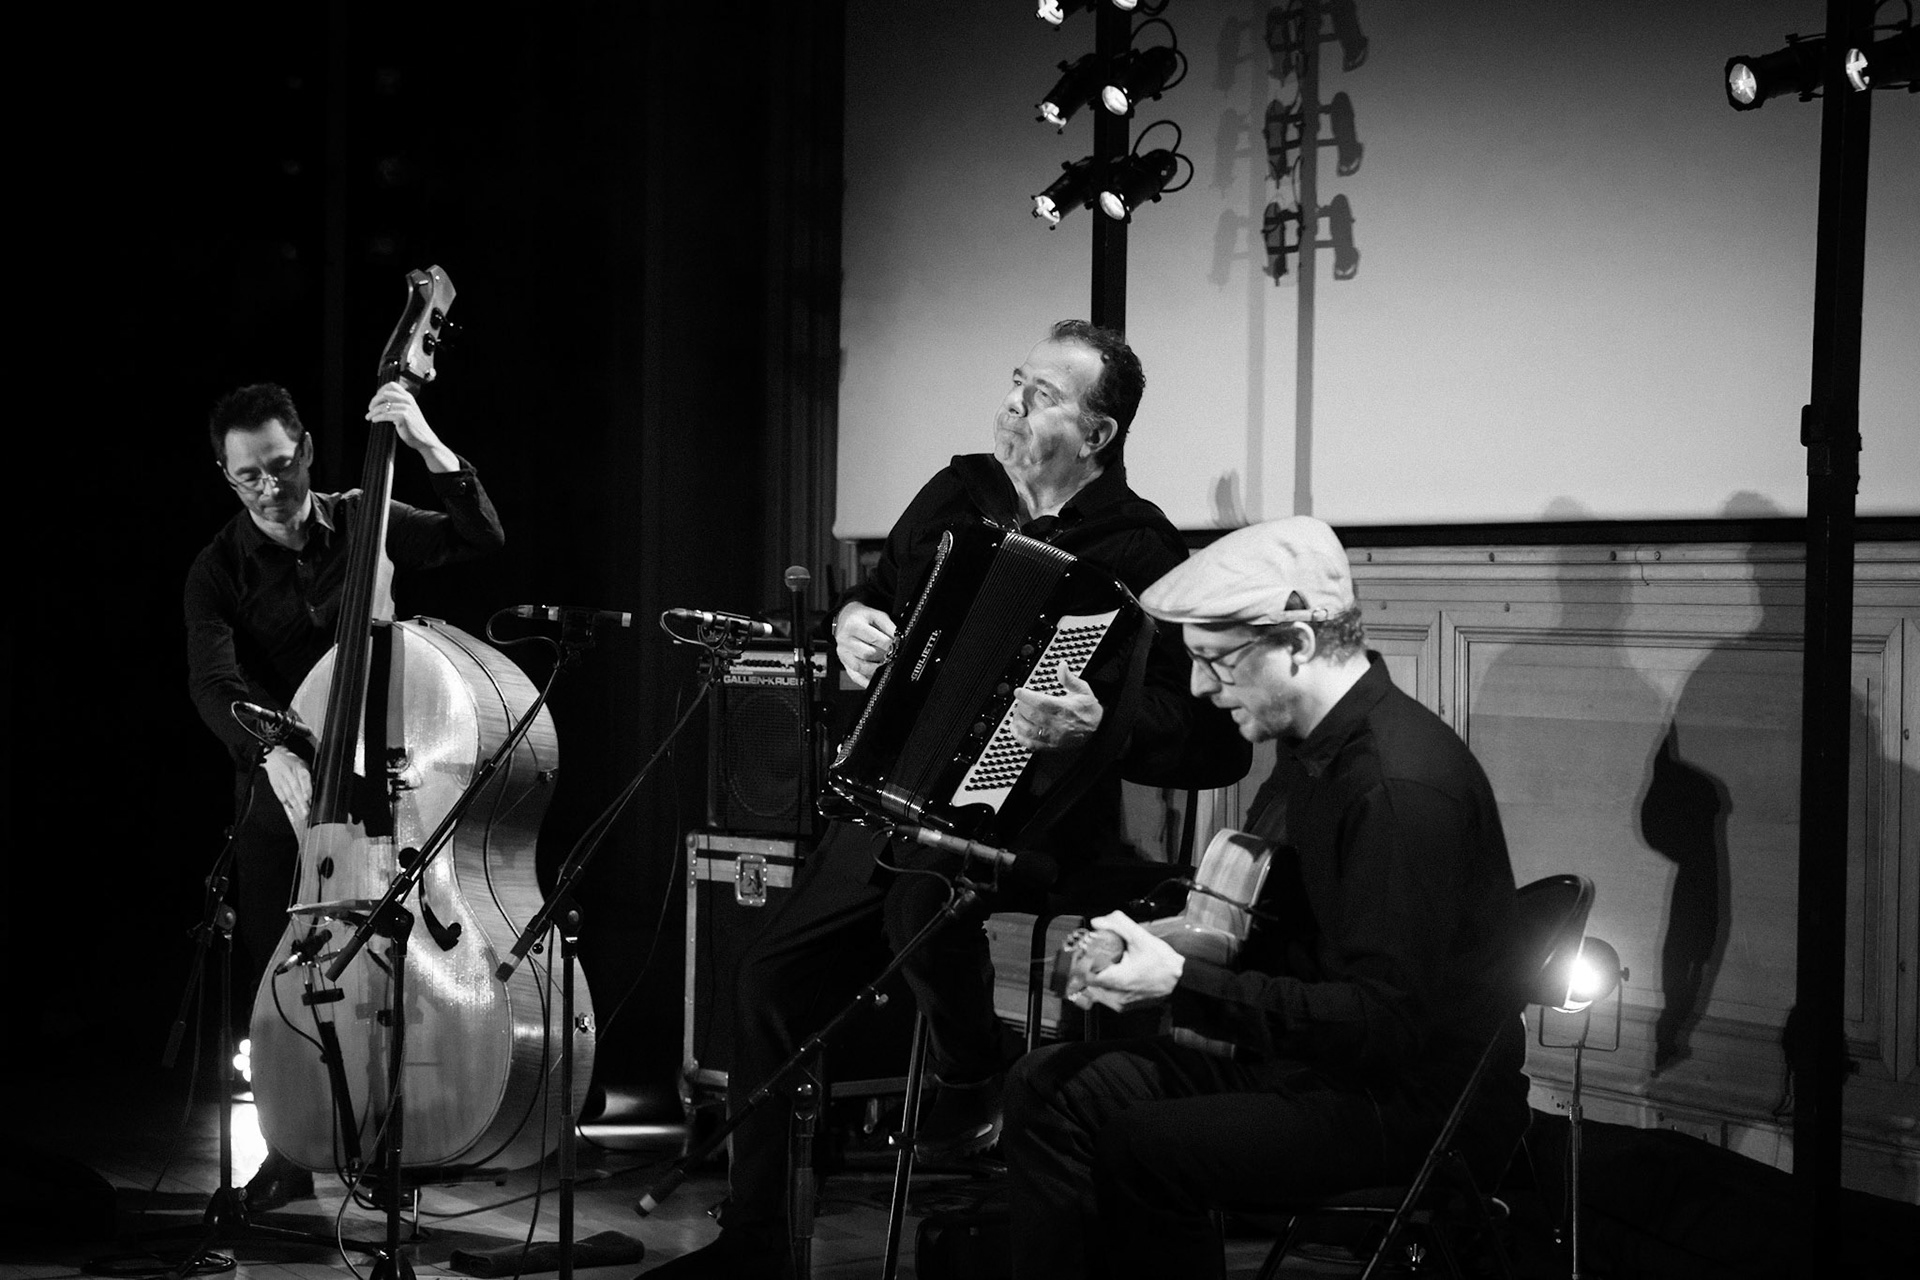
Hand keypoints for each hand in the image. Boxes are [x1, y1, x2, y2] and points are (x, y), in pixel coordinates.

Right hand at [261, 745, 312, 827]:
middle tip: (307, 813)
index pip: (304, 777)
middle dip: (302, 803)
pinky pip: (281, 795)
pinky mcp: (275, 784)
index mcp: (300, 767)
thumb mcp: (304, 766)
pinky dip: (286, 802)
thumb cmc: (293, 763)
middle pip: (296, 789)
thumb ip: (309, 778)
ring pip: (288, 794)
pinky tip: (292, 807)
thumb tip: (313, 792)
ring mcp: (281, 779)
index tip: (308, 798)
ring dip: (295, 806)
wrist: (275, 757)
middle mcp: (290, 773)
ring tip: (302, 814)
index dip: (306, 788)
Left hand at [368, 382, 457, 472]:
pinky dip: (377, 417)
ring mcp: (406, 408)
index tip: (375, 399)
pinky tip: (374, 420)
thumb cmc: (414, 426)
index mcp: (408, 397)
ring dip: (373, 412)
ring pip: (383, 406)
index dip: (380, 390)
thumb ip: (398, 404)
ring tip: (369, 417)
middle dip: (374, 401)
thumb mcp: (408, 411)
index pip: (391, 385)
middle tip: (370, 409)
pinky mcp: (403, 417)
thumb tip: (380, 402)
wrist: (424, 438)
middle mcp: (407, 400)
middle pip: (385, 394)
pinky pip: (385, 415)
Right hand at [835, 601, 896, 688]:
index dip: (889, 644)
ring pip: (861, 667)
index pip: (875, 639)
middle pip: (868, 654)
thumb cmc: (861, 617)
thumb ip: (889, 627)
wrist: (844, 618)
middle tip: (890, 655)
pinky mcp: (844, 662)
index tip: (896, 646)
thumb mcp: (876, 616)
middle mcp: (845, 640)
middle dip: (883, 656)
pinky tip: (874, 680)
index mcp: (853, 625)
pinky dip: (866, 681)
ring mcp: (843, 653)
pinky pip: (855, 676)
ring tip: (884, 664)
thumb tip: (900, 641)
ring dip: (876, 669)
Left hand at [1010, 661, 1101, 750]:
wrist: (1098, 730)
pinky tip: (1016, 729)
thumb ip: (1070, 679)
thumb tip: (1062, 666)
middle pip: (1032, 715)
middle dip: (1021, 707)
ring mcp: (1053, 736)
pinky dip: (1019, 737)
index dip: (1026, 696)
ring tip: (1016, 714)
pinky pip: (1031, 744)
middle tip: (1019, 701)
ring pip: (1029, 730)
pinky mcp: (1051, 746)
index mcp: (1064, 708)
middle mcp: (1058, 724)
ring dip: (1018, 721)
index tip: (1019, 691)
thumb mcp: (1083, 690)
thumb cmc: (1089, 710)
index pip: (1041, 702)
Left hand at [1066, 911, 1183, 1011]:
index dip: (1084, 960)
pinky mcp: (1125, 1009)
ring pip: (1096, 991)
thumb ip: (1118, 925)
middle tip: (1098, 955)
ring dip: (1098, 977)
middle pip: (1089, 982)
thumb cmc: (1162, 961)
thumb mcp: (1141, 937)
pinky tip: (1117, 975)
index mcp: (1117, 981)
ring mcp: (1120, 1005)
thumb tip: (1097, 922)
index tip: (1088, 951)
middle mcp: (1115, 998)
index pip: (1084, 974)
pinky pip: (1106, 997)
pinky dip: (1107, 986)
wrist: (1180, 979)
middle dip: (1091, 967)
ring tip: (1109, 965)